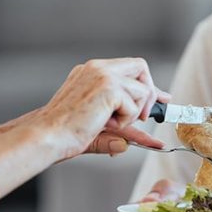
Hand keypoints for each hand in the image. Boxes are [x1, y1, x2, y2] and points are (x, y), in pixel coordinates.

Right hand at [36, 57, 170, 158]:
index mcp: (91, 72)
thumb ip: (119, 132)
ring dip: (133, 113)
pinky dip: (125, 121)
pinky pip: (134, 106)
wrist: (48, 136)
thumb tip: (130, 144)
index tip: (163, 97)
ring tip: (110, 123)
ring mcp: (103, 75)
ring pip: (142, 90)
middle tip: (143, 116)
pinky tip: (105, 123)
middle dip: (150, 92)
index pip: (130, 70)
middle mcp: (97, 68)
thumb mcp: (98, 128)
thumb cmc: (65, 133)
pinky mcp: (109, 87)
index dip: (149, 84)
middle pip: (141, 67)